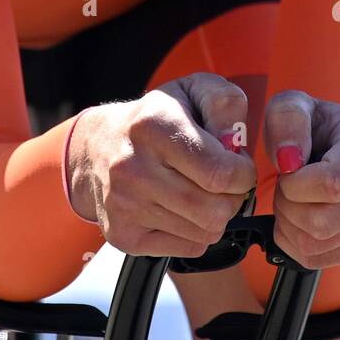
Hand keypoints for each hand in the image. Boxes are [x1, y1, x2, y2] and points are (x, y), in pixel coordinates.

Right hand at [67, 73, 256, 257]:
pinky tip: (181, 209)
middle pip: (215, 210)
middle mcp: (133, 167)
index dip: (243, 173)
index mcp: (153, 125)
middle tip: (221, 182)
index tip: (237, 165)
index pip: (220, 172)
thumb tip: (236, 142)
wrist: (96, 147)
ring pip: (206, 232)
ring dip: (214, 215)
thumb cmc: (155, 119)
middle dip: (232, 198)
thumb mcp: (192, 90)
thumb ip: (225, 104)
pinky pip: (189, 249)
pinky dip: (196, 232)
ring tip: (199, 191)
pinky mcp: (123, 235)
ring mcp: (124, 205)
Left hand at [264, 90, 339, 268]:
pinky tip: (301, 218)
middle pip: (321, 222)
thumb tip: (289, 160)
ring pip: (317, 244)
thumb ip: (287, 119)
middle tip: (286, 186)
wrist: (338, 145)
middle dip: (286, 206)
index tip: (286, 169)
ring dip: (289, 224)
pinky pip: (320, 260)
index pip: (332, 185)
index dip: (294, 185)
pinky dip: (296, 243)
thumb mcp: (293, 105)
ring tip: (295, 199)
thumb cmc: (312, 125)